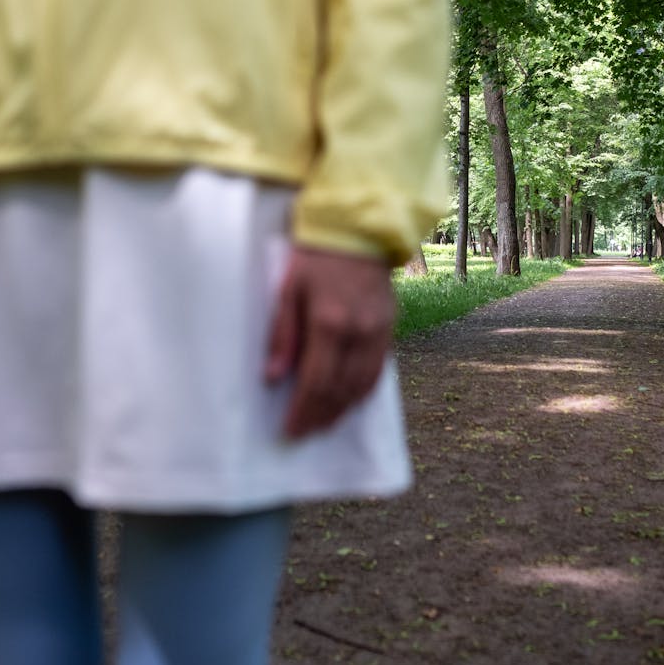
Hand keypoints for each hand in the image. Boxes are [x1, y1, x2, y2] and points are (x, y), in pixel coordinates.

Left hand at [265, 246, 394, 438]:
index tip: (289, 432)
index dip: (303, 412)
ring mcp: (379, 331)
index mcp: (329, 322)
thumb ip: (282, 334)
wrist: (357, 229)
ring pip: (363, 386)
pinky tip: (348, 401)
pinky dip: (363, 392)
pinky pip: (379, 371)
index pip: (316, 382)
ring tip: (323, 425)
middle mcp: (359, 332)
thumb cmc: (315, 256)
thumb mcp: (288, 288)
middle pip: (340, 390)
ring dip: (343, 411)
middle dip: (321, 417)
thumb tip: (273, 377)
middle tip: (303, 435)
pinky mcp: (390, 327)